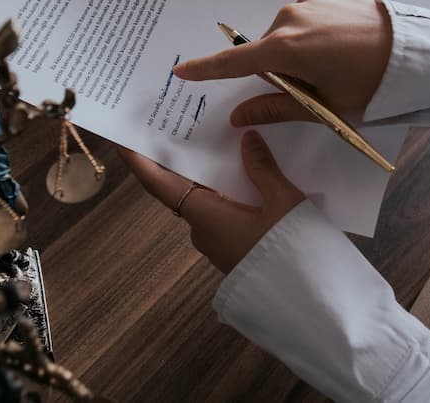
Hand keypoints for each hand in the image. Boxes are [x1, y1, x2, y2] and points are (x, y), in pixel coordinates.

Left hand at [119, 131, 303, 273]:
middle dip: (181, 161)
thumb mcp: (282, 201)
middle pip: (182, 189)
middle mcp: (202, 230)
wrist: (308, 302)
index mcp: (205, 215)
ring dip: (209, 176)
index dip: (138, 162)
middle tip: (182, 127)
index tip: (121, 141)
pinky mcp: (234, 251)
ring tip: (222, 144)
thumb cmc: (291, 249)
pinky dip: (226, 193)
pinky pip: (222, 215)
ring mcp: (217, 244)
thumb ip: (262, 167)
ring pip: (205, 202)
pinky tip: (246, 177)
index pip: (159, 184)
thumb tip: (246, 138)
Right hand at [173, 0, 392, 125]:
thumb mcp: (324, 106)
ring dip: (301, 46)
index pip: (233, 63)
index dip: (205, 70)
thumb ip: (276, 108)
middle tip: (315, 84)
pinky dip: (319, 28)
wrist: (415, 52)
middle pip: (267, 49)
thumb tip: (238, 117)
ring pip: (290, 30)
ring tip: (337, 61)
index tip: (180, 71)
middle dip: (281, 67)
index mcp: (285, 49)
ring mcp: (310, 0)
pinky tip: (345, 40)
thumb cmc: (369, 86)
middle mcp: (290, 17)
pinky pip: (311, 13)